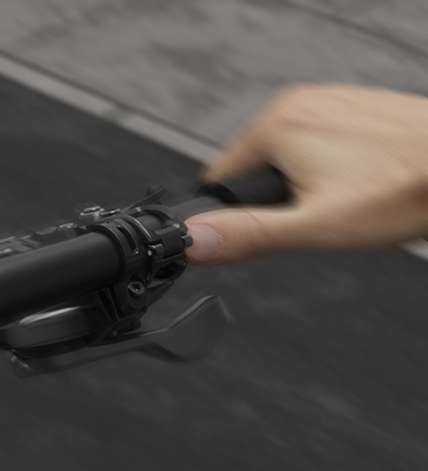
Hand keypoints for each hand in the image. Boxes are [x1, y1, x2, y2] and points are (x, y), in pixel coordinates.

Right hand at [187, 83, 427, 264]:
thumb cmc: (406, 191)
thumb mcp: (314, 228)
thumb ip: (246, 234)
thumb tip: (192, 241)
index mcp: (278, 124)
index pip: (219, 179)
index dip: (241, 213)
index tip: (283, 222)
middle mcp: (302, 102)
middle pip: (258, 168)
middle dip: (282, 197)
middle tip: (325, 212)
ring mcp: (333, 101)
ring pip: (294, 158)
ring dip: (313, 183)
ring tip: (353, 196)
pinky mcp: (360, 108)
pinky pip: (327, 146)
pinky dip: (341, 168)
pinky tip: (369, 182)